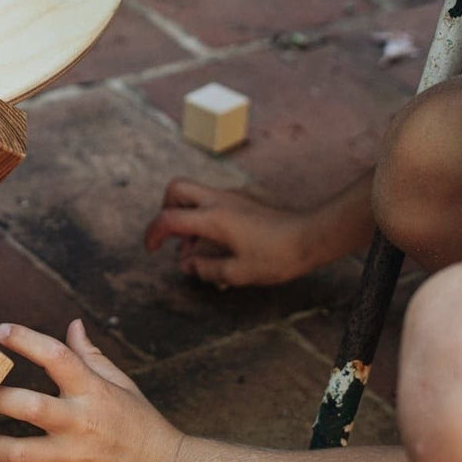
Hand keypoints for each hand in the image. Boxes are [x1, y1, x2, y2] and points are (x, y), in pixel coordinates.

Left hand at [0, 319, 182, 461]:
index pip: (56, 356)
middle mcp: (80, 423)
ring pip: (20, 453)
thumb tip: (72, 323)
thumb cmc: (137, 421)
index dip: (26, 340)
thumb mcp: (118, 382)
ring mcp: (75, 460)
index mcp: (91, 389)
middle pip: (30, 406)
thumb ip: (89, 355)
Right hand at [144, 177, 310, 286]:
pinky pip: (211, 201)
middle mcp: (217, 200)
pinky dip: (204, 217)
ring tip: (197, 249)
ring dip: (186, 216)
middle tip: (172, 235)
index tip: (151, 249)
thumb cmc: (277, 256)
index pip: (169, 219)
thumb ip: (206, 269)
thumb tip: (185, 265)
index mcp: (212, 218)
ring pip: (194, 193)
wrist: (310, 236)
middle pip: (176, 188)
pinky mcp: (241, 199)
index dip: (153, 234)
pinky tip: (218, 243)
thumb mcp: (239, 273)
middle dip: (165, 209)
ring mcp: (230, 196)